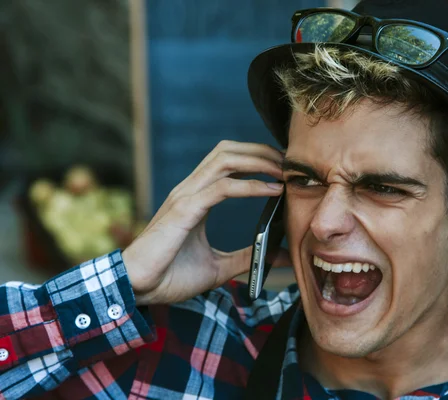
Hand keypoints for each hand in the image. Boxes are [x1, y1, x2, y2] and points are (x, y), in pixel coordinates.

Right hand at [122, 140, 290, 304]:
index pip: (228, 162)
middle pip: (228, 151)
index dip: (256, 158)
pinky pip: (221, 188)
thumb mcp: (219, 267)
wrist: (139, 290)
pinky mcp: (183, 210)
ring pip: (225, 160)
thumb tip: (277, 255)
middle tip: (289, 163)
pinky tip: (272, 191)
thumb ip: (247, 257)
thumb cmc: (171, 277)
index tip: (283, 168)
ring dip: (258, 161)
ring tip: (283, 171)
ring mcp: (185, 197)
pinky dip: (250, 185)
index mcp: (196, 198)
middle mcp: (190, 190)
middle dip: (260, 151)